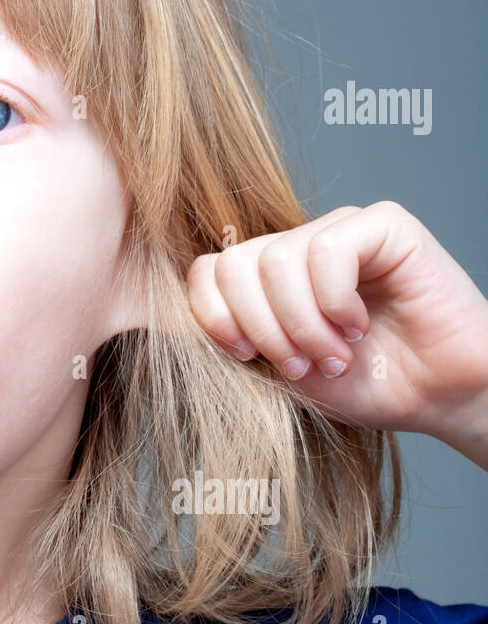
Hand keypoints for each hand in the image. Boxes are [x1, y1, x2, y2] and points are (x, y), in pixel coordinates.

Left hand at [185, 202, 487, 464]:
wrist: (441, 397)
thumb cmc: (366, 385)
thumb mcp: (281, 370)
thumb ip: (237, 339)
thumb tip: (182, 319)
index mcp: (267, 278)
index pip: (209, 270)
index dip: (214, 315)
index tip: (244, 357)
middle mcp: (299, 246)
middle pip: (235, 264)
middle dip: (260, 327)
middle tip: (301, 366)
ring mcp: (339, 231)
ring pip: (276, 261)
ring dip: (302, 325)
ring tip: (334, 357)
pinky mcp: (383, 226)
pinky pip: (328, 249)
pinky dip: (335, 301)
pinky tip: (358, 327)